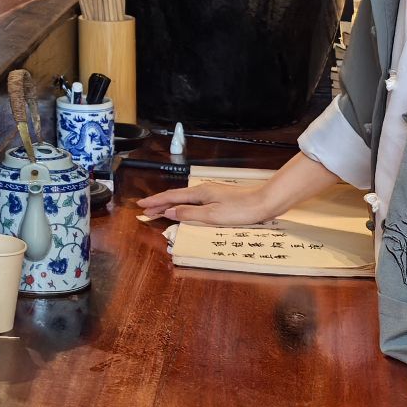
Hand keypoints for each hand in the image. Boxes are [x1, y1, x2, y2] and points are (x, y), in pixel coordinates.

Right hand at [135, 180, 276, 227]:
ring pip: (185, 199)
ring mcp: (211, 193)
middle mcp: (203, 191)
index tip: (141, 206)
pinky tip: (184, 209)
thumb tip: (170, 211)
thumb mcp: (213, 215)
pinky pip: (194, 201)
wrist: (265, 202)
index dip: (156, 203)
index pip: (171, 198)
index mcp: (199, 194)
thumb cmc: (240, 210)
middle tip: (145, 210)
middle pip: (176, 197)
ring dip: (170, 205)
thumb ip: (190, 214)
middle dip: (159, 203)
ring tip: (159, 211)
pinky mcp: (219, 198)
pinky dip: (183, 205)